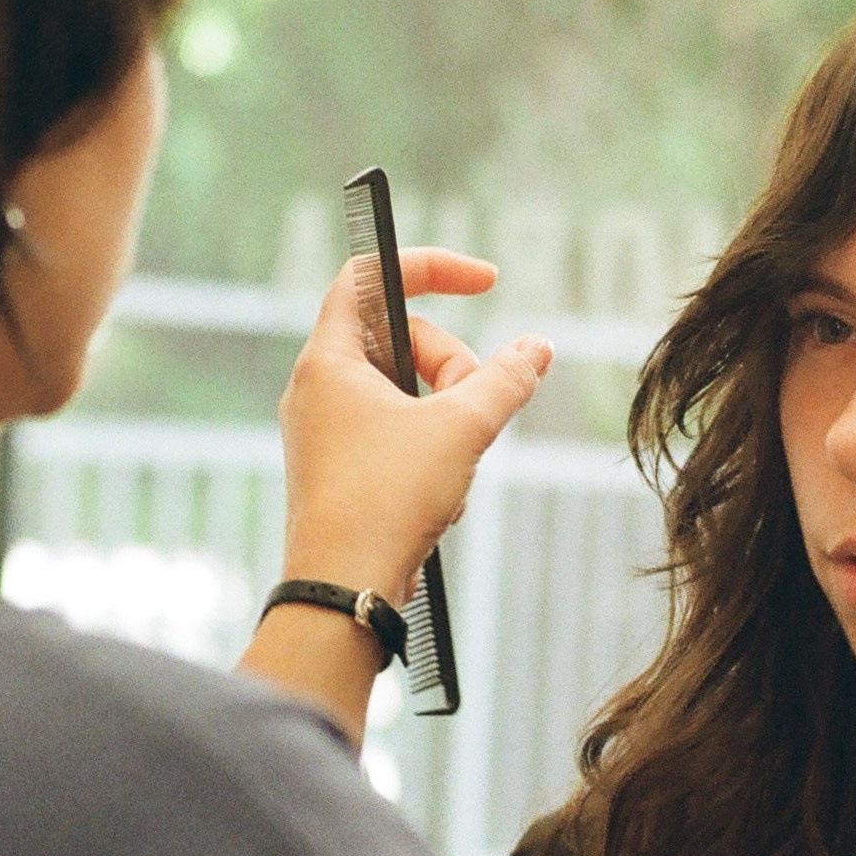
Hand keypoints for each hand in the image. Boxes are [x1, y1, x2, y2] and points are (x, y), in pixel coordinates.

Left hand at [275, 250, 552, 597]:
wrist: (342, 589)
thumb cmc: (384, 503)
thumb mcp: (462, 429)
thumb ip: (505, 380)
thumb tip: (537, 349)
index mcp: (329, 360)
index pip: (369, 274)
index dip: (430, 266)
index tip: (484, 279)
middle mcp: (318, 388)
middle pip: (400, 337)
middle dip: (451, 364)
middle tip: (471, 406)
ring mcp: (326, 430)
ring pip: (404, 390)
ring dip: (446, 413)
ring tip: (453, 460)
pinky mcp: (339, 467)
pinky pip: (395, 431)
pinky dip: (428, 446)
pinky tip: (438, 491)